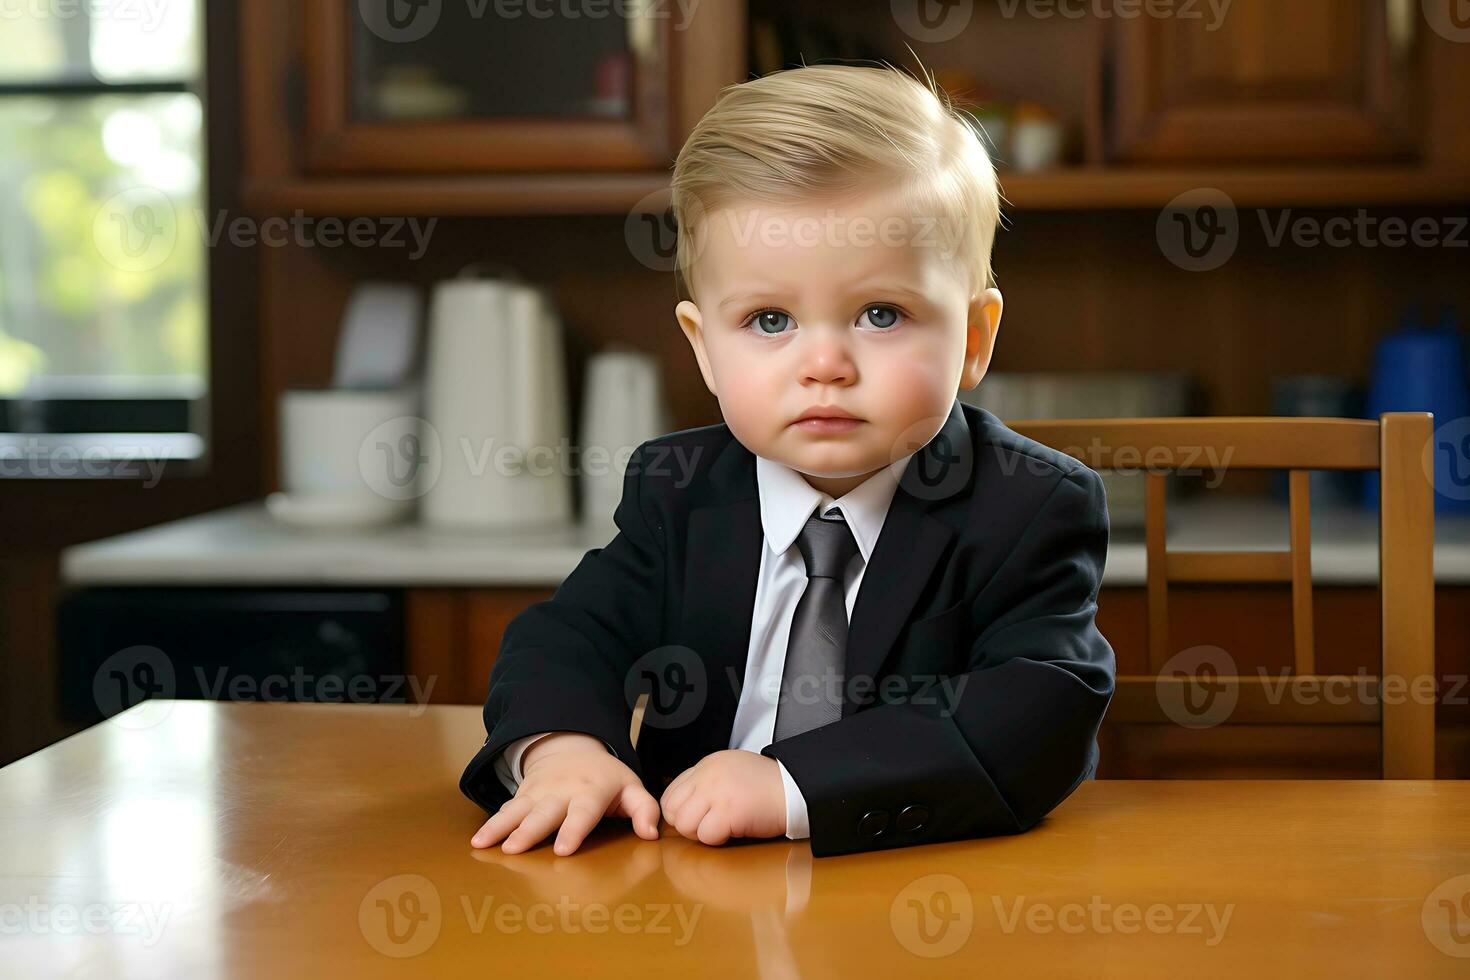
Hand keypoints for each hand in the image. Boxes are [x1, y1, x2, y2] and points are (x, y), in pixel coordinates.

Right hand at [470, 732, 660, 855]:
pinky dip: (491, 824)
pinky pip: (506, 810)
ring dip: (501, 827)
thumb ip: (644, 809)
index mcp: (591, 791)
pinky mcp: (523, 795)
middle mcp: (562, 791)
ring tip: (483, 844)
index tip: (563, 849)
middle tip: (514, 850)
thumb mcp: (631, 787)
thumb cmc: (606, 778)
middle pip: (544, 813)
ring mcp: (539, 792)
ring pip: (518, 810)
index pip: (583, 811)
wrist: (572, 747)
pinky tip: (477, 841)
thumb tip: (651, 834)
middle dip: (529, 831)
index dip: (573, 829)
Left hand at [659, 749, 786, 845]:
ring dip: (702, 833)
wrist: (796, 790)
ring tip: (723, 828)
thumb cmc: (767, 788)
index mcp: (706, 765)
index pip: (670, 795)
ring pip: (684, 825)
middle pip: (672, 811)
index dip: (680, 813)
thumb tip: (683, 811)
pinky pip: (706, 835)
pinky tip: (734, 831)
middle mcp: (708, 775)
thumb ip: (705, 784)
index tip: (698, 819)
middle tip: (711, 826)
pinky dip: (718, 840)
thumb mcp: (730, 772)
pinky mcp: (730, 810)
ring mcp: (717, 791)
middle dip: (688, 826)